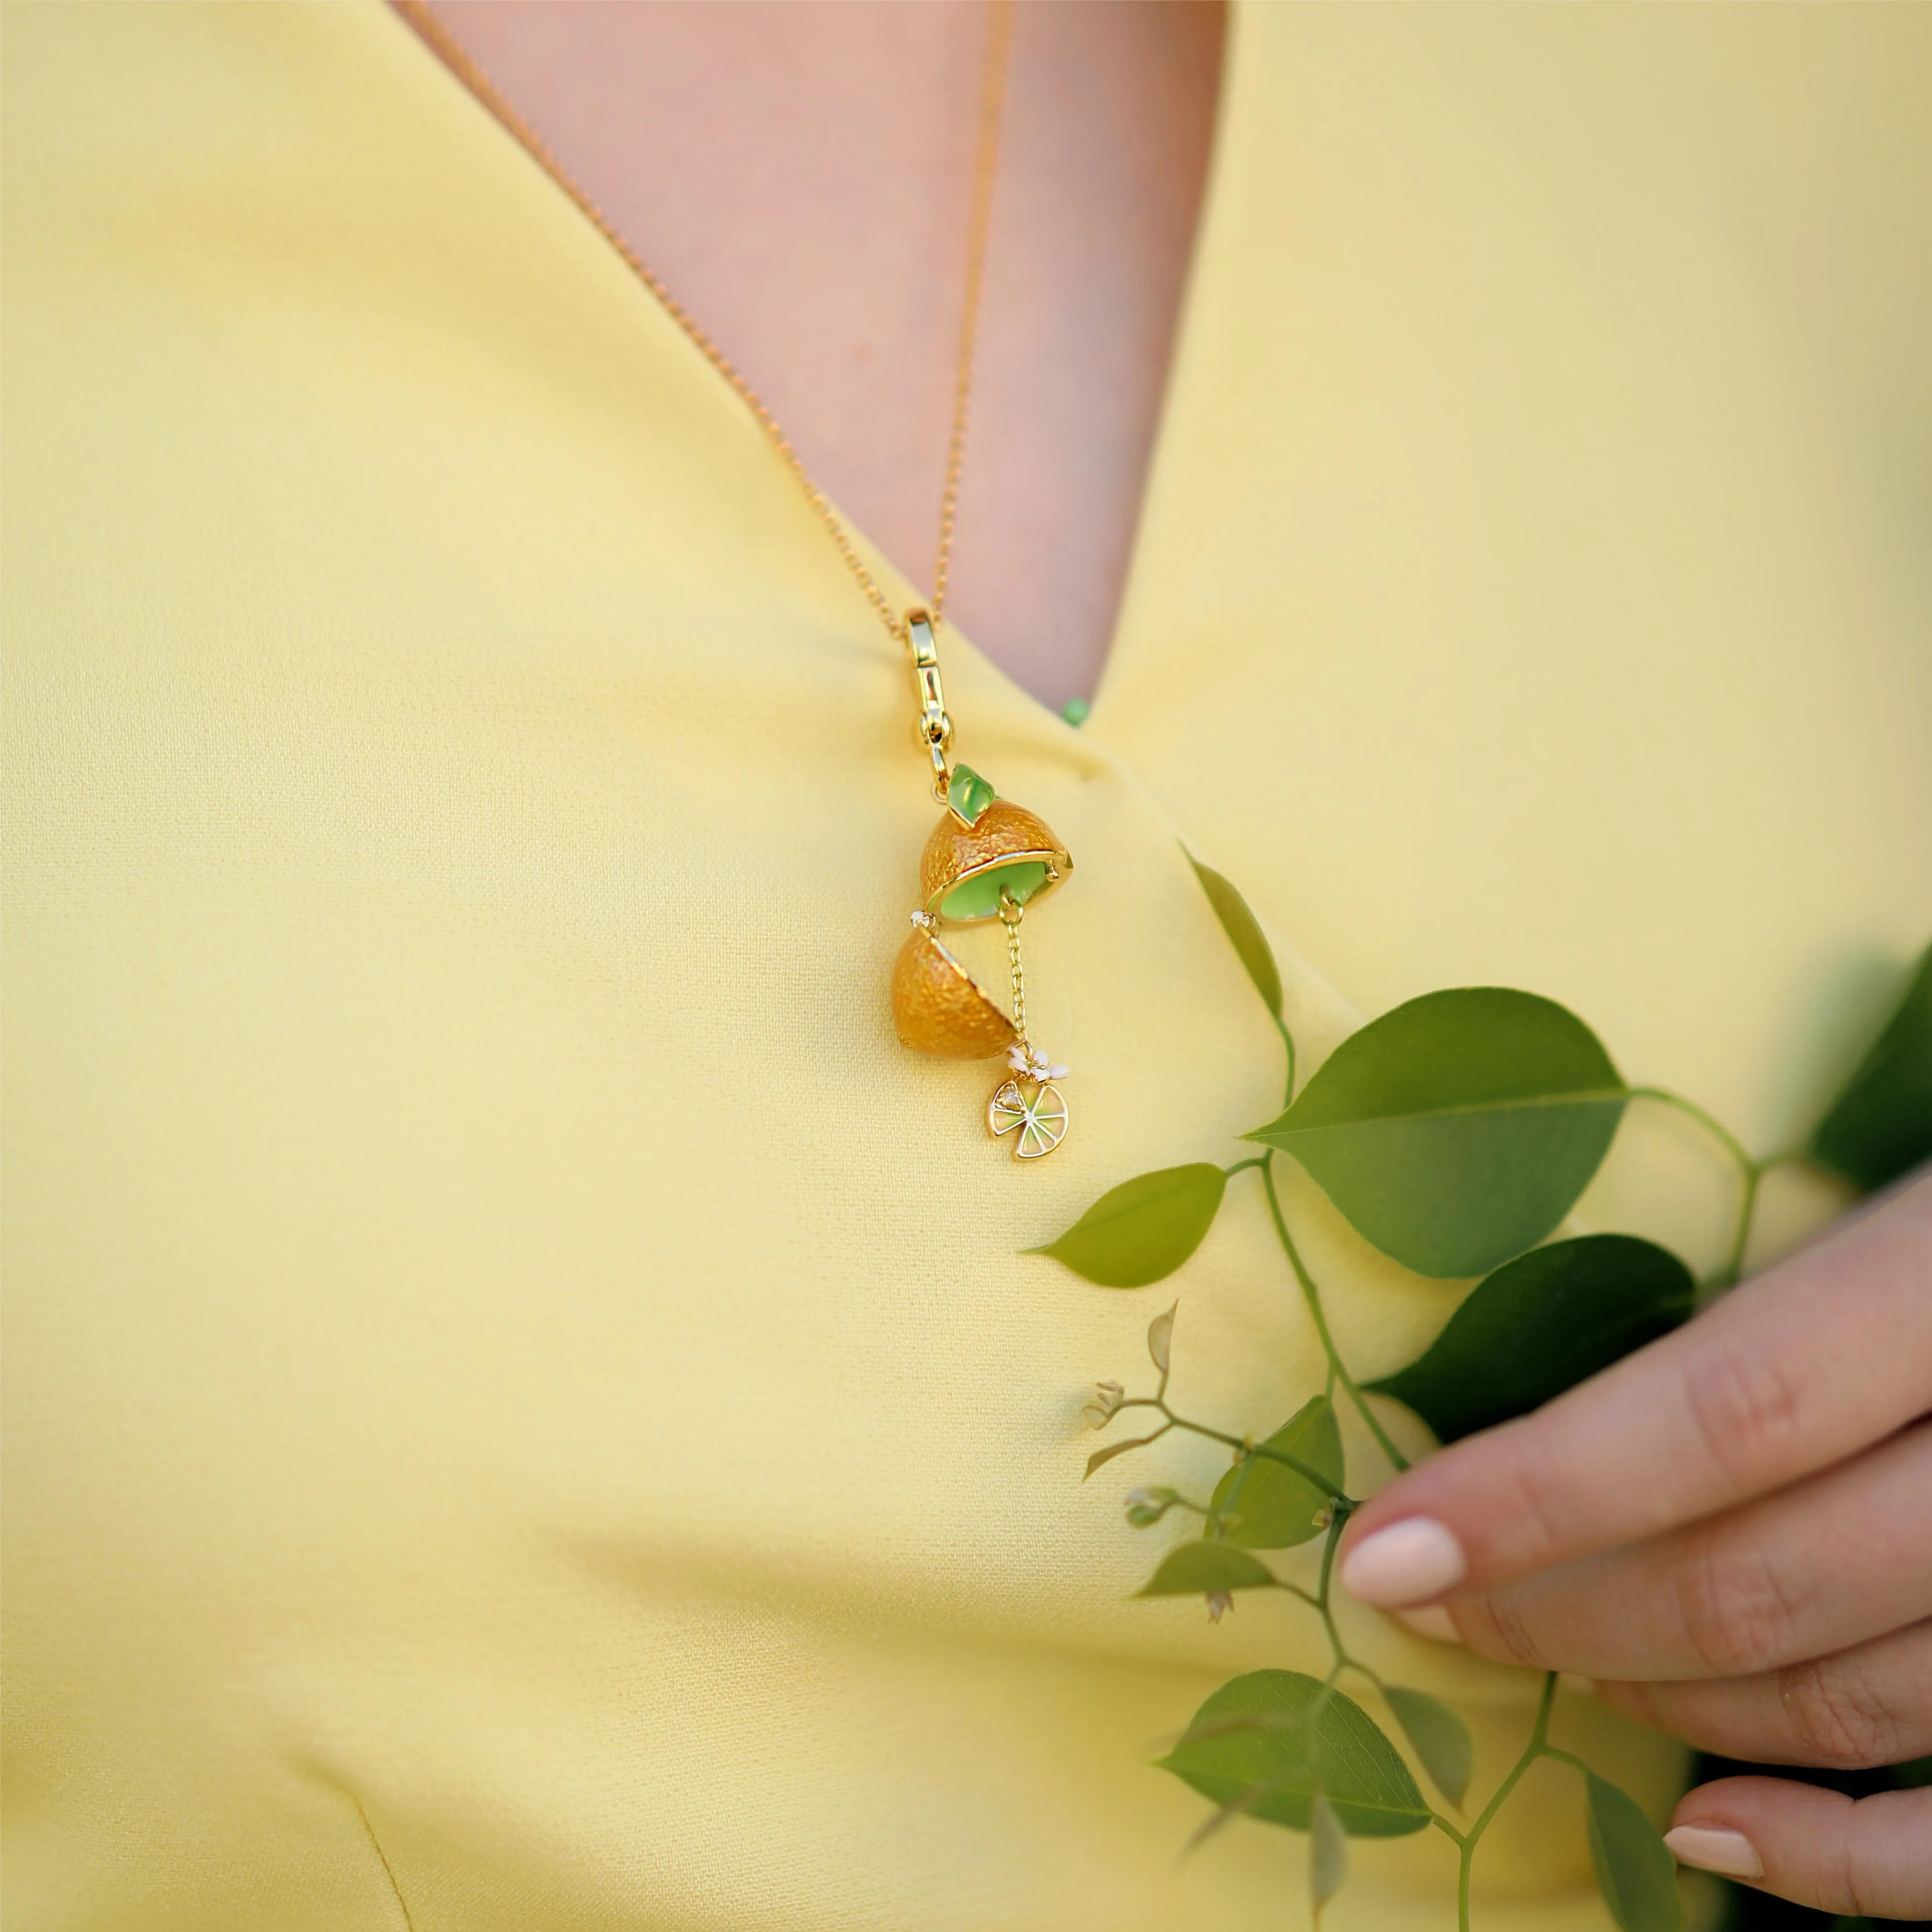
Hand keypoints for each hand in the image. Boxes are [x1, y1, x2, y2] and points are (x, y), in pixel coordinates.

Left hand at [1337, 1174, 1931, 1920]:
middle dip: (1559, 1607)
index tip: (1380, 1550)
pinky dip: (1853, 1864)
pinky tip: (1716, 1838)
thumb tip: (1571, 1411)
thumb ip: (1793, 1295)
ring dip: (1667, 1703)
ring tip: (1541, 1660)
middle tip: (1426, 1599)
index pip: (1720, 1420)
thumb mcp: (1918, 1197)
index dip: (1536, 1495)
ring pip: (1859, 1698)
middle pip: (1765, 1580)